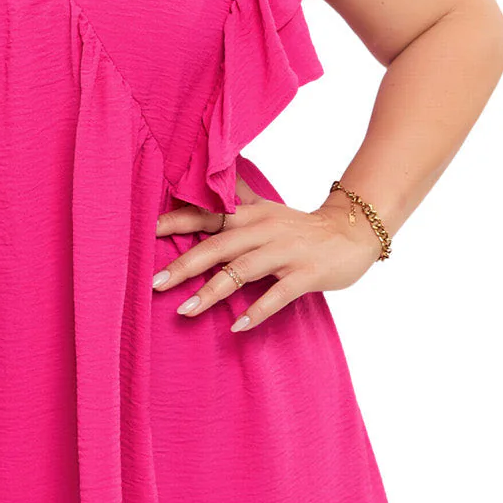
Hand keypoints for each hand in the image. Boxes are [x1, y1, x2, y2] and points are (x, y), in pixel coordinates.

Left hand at [153, 174, 381, 333]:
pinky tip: (237, 326)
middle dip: (185, 265)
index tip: (148, 232)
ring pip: (243, 271)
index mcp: (251, 214)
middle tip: (155, 283)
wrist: (353, 232)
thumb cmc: (300, 226)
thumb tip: (206, 175)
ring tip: (185, 311)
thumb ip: (236, 197)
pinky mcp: (306, 273)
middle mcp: (264, 229)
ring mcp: (285, 252)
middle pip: (218, 245)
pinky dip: (257, 310)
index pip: (209, 214)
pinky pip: (278, 294)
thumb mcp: (266, 206)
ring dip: (212, 292)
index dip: (178, 220)